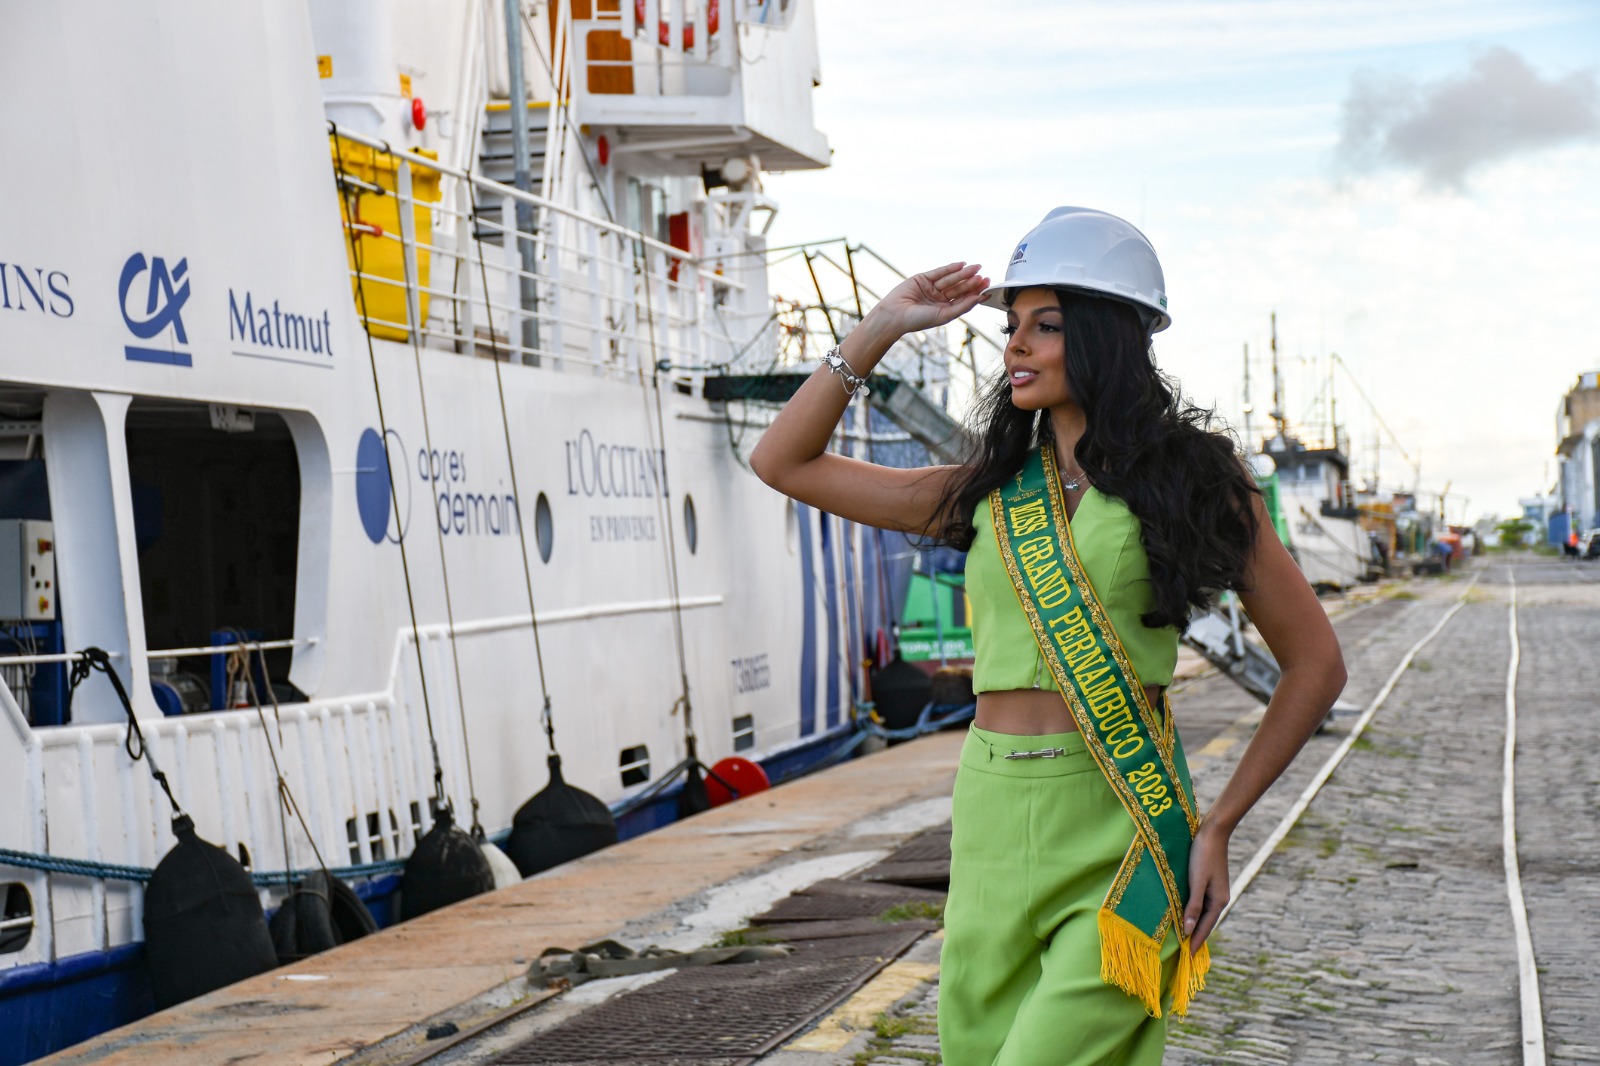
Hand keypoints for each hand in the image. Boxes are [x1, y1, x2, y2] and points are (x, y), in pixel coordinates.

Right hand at [869, 262, 989, 335]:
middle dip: (971, 282)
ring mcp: (931, 288)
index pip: (963, 299)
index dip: (975, 293)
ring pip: (951, 279)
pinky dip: (950, 268)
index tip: (988, 288)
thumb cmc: (917, 320)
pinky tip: (961, 265)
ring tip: (976, 268)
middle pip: (959, 288)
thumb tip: (979, 298)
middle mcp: (938, 298)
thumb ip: (962, 306)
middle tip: (984, 276)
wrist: (894, 315)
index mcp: (944, 310)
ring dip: (963, 273)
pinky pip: (939, 272)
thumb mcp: (944, 315)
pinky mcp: (923, 278)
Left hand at [1183, 820, 1231, 950]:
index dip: (1195, 943)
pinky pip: (1202, 906)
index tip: (1187, 959)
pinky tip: (1188, 918)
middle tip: (1185, 956)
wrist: (1213, 833)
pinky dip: (1195, 915)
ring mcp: (1216, 892)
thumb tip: (1187, 930)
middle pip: (1205, 924)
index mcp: (1218, 902)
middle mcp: (1220, 900)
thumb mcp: (1196, 881)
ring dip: (1194, 927)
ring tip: (1185, 941)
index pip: (1204, 928)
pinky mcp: (1211, 884)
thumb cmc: (1202, 856)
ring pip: (1204, 916)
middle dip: (1195, 939)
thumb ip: (1192, 906)